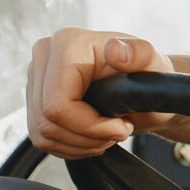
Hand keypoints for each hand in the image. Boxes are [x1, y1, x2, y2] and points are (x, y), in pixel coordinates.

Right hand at [26, 28, 174, 156]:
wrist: (143, 86)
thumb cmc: (149, 74)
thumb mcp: (154, 64)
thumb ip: (140, 54)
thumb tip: (115, 49)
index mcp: (66, 43)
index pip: (57, 105)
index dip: (89, 127)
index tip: (121, 127)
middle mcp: (44, 57)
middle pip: (47, 122)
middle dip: (87, 137)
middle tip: (117, 131)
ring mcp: (35, 79)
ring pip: (42, 134)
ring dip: (80, 144)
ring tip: (108, 133)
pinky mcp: (34, 99)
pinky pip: (40, 138)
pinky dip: (70, 146)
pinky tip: (93, 135)